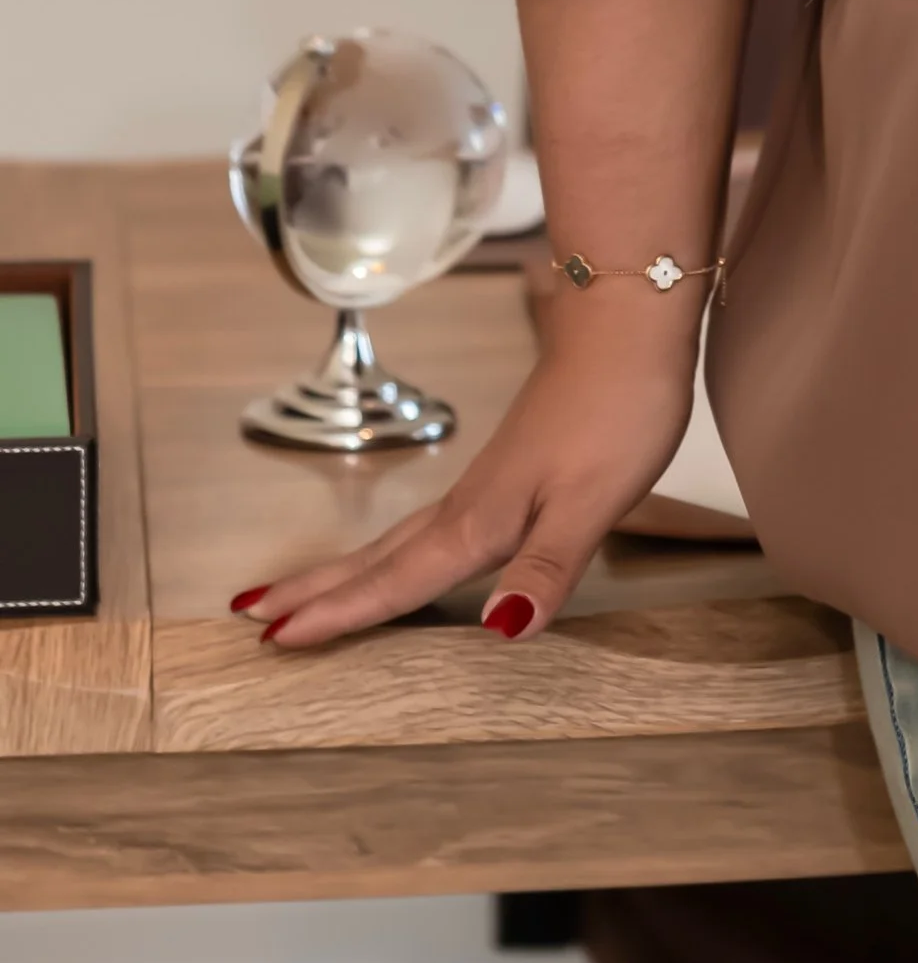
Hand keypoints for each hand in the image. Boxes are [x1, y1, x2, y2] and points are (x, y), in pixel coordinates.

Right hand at [230, 321, 698, 649]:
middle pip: (377, 558)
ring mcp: (483, 484)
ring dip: (345, 569)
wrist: (628, 324)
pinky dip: (395, 550)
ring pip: (397, 539)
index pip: (398, 580)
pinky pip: (428, 526)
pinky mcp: (504, 471)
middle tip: (244, 613)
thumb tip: (499, 633)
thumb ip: (546, 567)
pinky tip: (409, 554)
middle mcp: (468, 505)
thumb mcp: (594, 500)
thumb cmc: (618, 412)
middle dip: (314, 589)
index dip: (341, 614)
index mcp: (480, 520)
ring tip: (298, 591)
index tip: (275, 638)